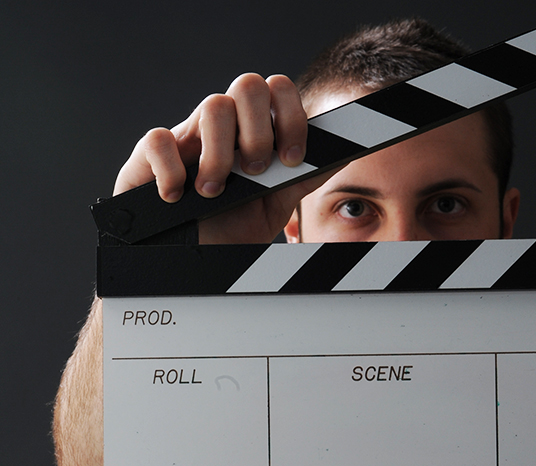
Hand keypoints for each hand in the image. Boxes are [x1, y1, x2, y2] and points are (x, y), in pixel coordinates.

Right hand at [113, 73, 336, 243]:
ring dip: (222, 156)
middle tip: (255, 172)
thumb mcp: (275, 204)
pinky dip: (173, 170)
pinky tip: (178, 196)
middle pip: (247, 84)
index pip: (277, 90)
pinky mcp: (147, 158)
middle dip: (258, 132)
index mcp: (252, 131)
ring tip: (215, 192)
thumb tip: (337, 154)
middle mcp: (221, 127)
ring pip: (212, 106)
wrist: (194, 260)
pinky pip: (159, 139)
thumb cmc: (232, 228)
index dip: (290, 117)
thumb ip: (301, 177)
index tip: (290, 158)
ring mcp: (185, 138)